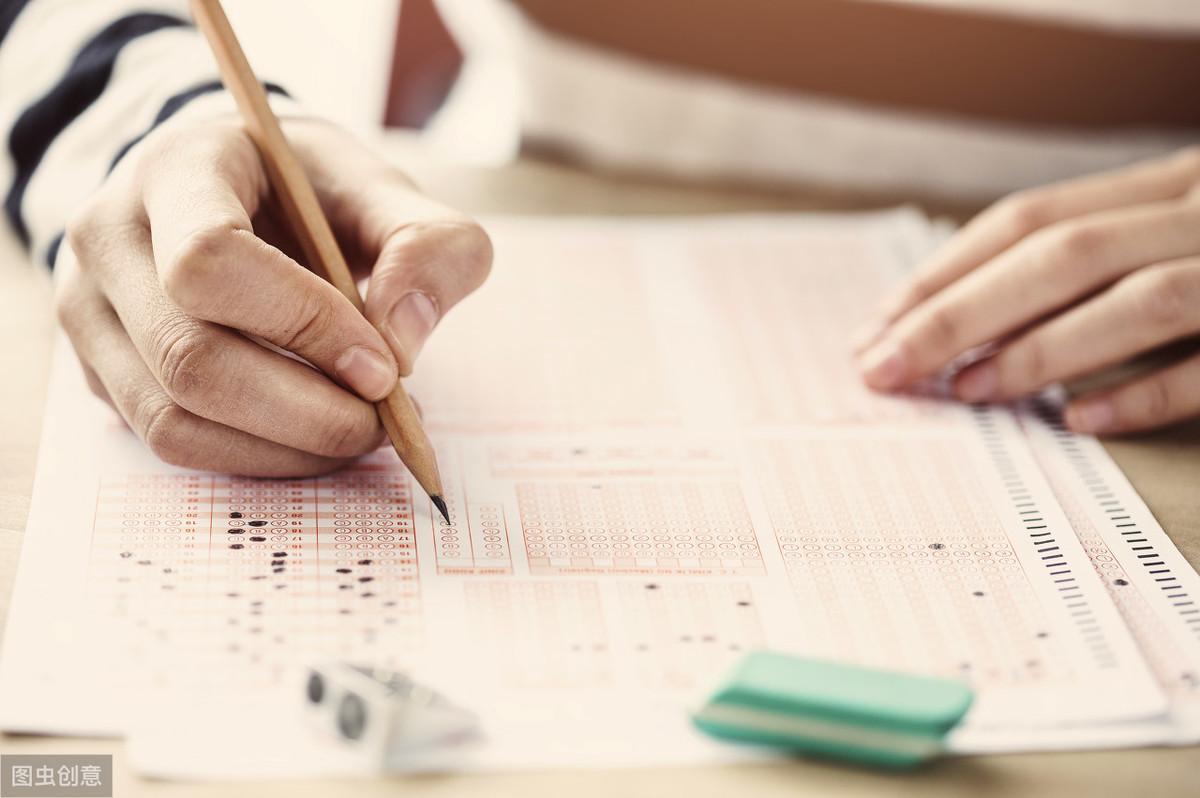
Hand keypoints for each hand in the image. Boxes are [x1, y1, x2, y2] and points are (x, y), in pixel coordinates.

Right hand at [56, 114, 490, 475]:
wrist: (236, 192)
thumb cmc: (311, 193)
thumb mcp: (383, 191)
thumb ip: (427, 244)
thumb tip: (403, 343)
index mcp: (176, 169)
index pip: (208, 259)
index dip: (303, 325)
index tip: (384, 367)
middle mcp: (109, 238)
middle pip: (189, 356)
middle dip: (307, 410)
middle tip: (387, 420)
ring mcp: (89, 311)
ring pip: (174, 418)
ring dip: (286, 447)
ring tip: (360, 432)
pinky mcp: (100, 371)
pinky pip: (172, 442)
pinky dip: (257, 457)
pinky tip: (313, 438)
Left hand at [855, 147, 1199, 434]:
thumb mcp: (1168, 228)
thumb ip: (1086, 258)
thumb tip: (959, 323)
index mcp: (1164, 187)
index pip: (1029, 221)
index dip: (946, 272)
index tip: (879, 325)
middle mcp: (1199, 217)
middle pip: (1061, 256)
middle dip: (959, 313)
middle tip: (884, 367)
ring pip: (1137, 301)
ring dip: (1038, 349)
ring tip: (963, 390)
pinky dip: (1144, 395)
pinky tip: (1077, 420)